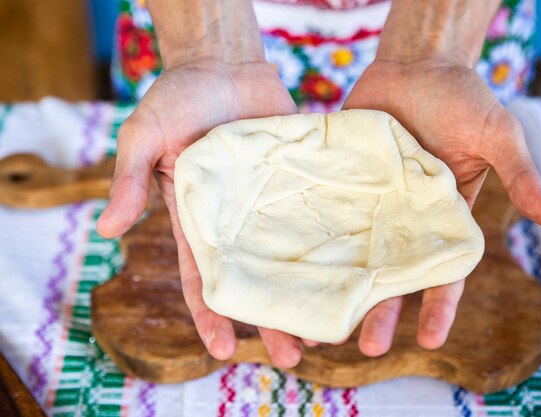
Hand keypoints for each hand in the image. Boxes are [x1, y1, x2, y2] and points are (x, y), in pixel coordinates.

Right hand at [96, 57, 308, 367]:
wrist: (224, 61)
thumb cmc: (177, 97)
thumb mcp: (143, 137)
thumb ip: (128, 181)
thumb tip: (106, 231)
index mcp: (200, 220)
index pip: (205, 278)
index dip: (211, 315)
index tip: (223, 350)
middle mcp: (239, 220)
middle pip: (257, 280)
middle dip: (270, 319)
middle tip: (295, 356)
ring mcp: (273, 203)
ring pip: (292, 258)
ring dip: (308, 291)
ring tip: (333, 326)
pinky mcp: (301, 180)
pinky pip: (319, 216)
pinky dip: (334, 243)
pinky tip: (355, 268)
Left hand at [342, 58, 540, 355]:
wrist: (416, 64)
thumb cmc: (463, 99)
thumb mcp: (498, 137)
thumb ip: (520, 177)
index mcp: (444, 219)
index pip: (443, 272)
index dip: (439, 306)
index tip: (430, 341)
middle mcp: (404, 219)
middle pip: (393, 274)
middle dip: (382, 310)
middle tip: (366, 347)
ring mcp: (370, 204)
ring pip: (355, 255)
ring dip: (343, 286)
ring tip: (324, 319)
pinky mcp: (342, 184)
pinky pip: (327, 217)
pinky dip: (314, 242)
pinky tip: (297, 268)